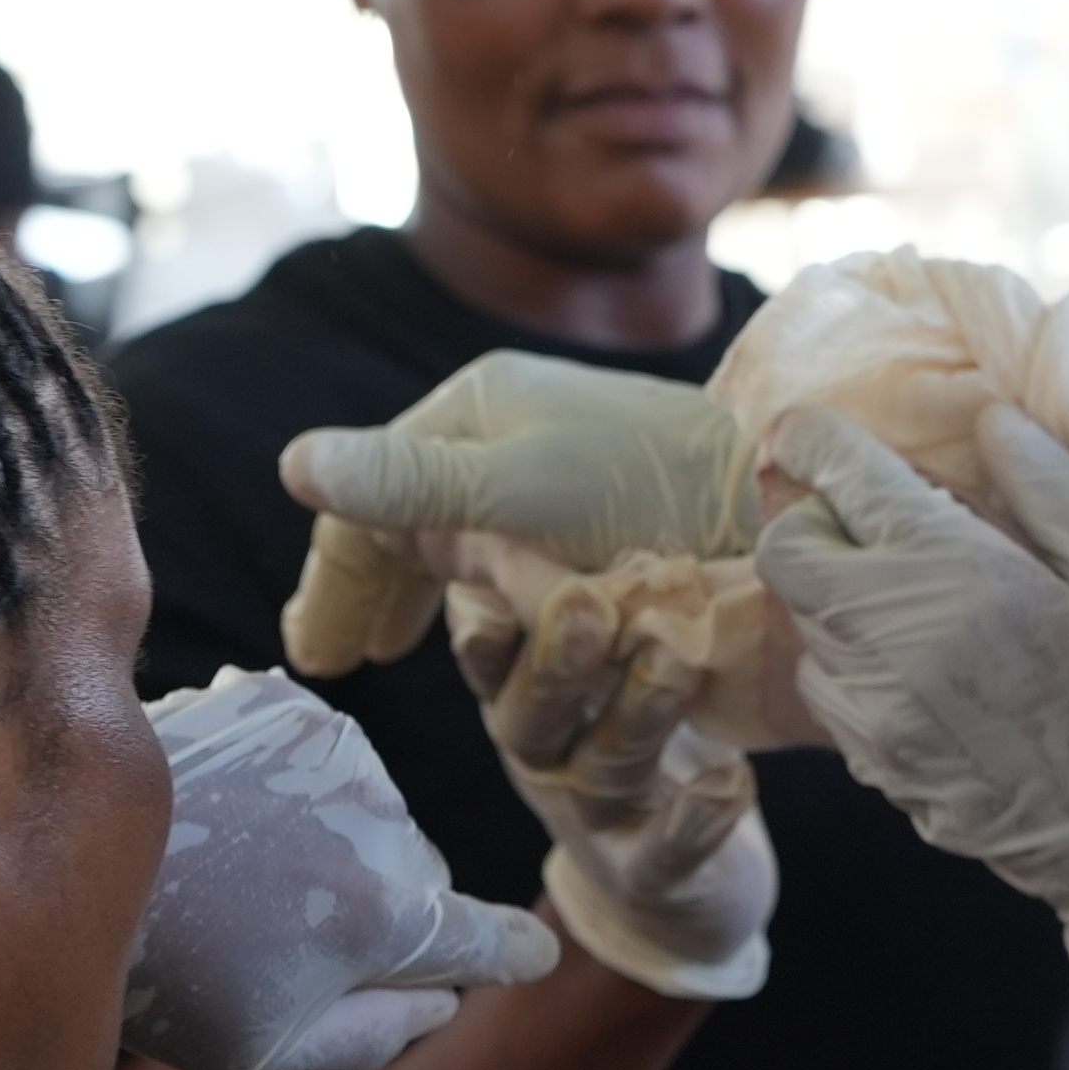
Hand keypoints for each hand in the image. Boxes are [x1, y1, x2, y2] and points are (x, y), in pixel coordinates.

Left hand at [127, 670, 562, 1069]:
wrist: (46, 858)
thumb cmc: (156, 977)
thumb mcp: (262, 1049)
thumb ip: (376, 1036)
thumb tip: (447, 998)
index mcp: (382, 917)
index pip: (488, 940)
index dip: (508, 952)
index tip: (528, 952)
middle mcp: (378, 816)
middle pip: (420, 874)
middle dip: (375, 904)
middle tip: (275, 935)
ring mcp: (333, 747)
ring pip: (373, 808)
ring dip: (332, 838)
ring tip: (238, 873)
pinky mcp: (285, 699)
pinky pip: (325, 755)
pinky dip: (291, 783)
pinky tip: (229, 816)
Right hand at [275, 356, 760, 674]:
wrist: (775, 502)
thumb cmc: (644, 483)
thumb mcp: (510, 484)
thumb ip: (404, 482)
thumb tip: (293, 465)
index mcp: (477, 412)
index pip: (372, 498)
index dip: (337, 578)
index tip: (318, 657)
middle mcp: (507, 451)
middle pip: (410, 528)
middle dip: (373, 589)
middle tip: (345, 655)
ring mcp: (554, 496)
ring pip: (463, 556)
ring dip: (430, 601)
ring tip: (399, 645)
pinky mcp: (600, 537)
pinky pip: (522, 578)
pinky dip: (491, 613)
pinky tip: (485, 640)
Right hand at [453, 575, 775, 1001]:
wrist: (672, 883)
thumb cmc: (623, 726)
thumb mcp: (585, 652)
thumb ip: (539, 579)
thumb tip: (473, 502)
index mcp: (519, 692)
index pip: (488, 653)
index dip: (481, 627)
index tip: (482, 589)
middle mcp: (545, 754)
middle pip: (529, 713)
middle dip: (554, 662)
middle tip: (586, 607)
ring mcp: (595, 818)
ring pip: (603, 767)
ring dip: (637, 712)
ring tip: (674, 661)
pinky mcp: (650, 874)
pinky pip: (665, 855)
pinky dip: (695, 823)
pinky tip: (729, 782)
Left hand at [753, 401, 1068, 1069]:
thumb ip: (1052, 489)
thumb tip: (991, 419)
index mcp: (960, 582)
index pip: (839, 484)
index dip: (815, 441)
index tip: (813, 430)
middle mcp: (894, 650)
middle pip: (786, 554)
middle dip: (816, 520)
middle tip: (880, 516)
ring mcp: (876, 721)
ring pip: (804, 626)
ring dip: (840, 595)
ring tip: (925, 595)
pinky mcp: (879, 772)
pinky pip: (834, 691)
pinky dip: (860, 660)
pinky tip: (936, 663)